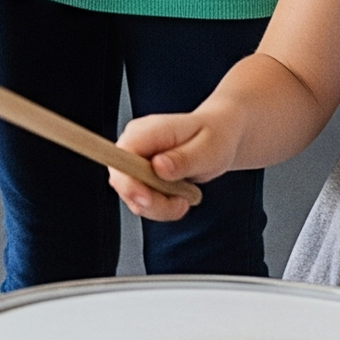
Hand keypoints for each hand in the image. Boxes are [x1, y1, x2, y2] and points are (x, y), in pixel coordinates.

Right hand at [108, 106, 240, 219]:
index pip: (120, 156)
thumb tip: (158, 167)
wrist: (219, 137)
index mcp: (145, 131)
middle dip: (149, 202)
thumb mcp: (207, 149)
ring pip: (131, 196)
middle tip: (179, 203)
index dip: (127, 181)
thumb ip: (182, 159)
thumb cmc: (214, 138)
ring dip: (159, 208)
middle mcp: (134, 144)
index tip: (147, 198)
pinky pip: (142, 201)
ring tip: (184, 198)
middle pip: (122, 181)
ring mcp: (135, 161)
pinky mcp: (140, 176)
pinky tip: (179, 199)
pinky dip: (161, 208)